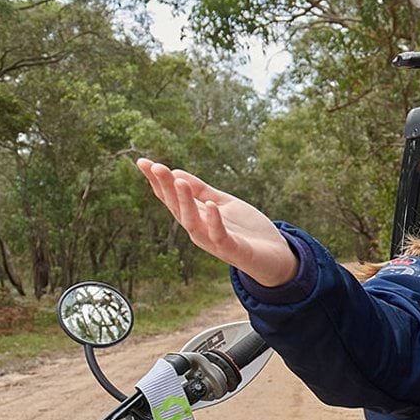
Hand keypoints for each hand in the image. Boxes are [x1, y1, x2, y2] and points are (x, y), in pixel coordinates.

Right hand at [136, 158, 298, 287]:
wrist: (277, 257)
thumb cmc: (248, 231)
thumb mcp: (223, 204)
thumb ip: (202, 191)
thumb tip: (175, 172)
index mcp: (196, 218)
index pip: (171, 198)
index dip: (157, 181)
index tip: (143, 162)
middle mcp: (200, 231)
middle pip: (176, 208)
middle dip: (165, 187)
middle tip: (155, 167)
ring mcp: (214, 242)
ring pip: (192, 222)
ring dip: (185, 202)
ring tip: (179, 181)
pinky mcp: (233, 250)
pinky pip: (219, 236)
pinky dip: (214, 221)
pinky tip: (211, 205)